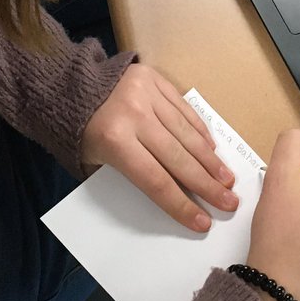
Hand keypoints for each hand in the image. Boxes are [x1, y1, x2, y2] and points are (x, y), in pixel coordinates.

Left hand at [80, 64, 237, 231]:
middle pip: (178, 158)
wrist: (70, 86)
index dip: (182, 204)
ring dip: (210, 160)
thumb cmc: (82, 131)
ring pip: (187, 133)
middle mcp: (135, 115)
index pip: (156, 181)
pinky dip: (200, 131)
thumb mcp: (96, 159)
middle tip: (229, 202)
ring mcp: (147, 94)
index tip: (203, 221)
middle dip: (207, 185)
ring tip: (227, 180)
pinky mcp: (155, 79)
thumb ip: (131, 173)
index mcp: (115, 140)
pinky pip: (184, 109)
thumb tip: (173, 194)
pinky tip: (213, 149)